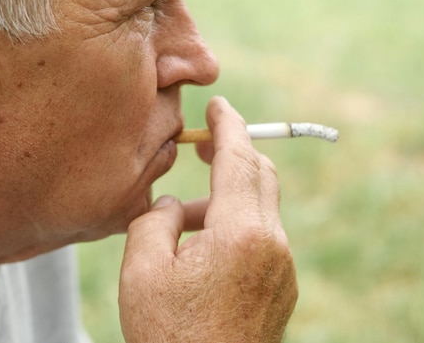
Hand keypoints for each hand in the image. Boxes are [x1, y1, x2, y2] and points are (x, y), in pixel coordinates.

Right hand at [119, 96, 297, 341]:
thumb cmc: (170, 335)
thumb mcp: (141, 271)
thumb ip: (154, 220)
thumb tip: (174, 205)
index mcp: (240, 234)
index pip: (239, 158)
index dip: (228, 125)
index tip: (218, 104)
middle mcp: (272, 245)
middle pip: (260, 175)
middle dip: (231, 152)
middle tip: (201, 146)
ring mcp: (282, 267)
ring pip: (260, 206)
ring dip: (226, 196)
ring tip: (183, 220)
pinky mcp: (281, 285)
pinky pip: (262, 235)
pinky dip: (235, 223)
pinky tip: (202, 247)